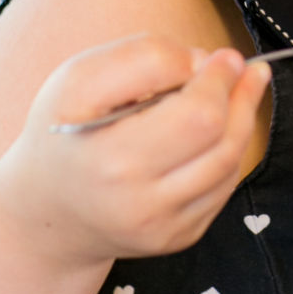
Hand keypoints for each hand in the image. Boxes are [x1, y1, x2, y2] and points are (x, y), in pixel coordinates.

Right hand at [0, 35, 269, 270]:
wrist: (48, 210)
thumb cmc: (64, 134)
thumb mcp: (79, 80)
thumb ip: (142, 58)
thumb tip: (206, 62)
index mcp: (107, 158)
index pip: (191, 111)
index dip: (215, 76)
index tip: (220, 55)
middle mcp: (135, 201)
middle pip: (216, 137)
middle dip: (237, 92)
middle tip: (239, 66)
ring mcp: (159, 225)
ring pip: (228, 161)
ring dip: (243, 117)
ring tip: (244, 86)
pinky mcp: (177, 238)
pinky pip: (223, 187)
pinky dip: (230, 149)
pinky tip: (220, 127)